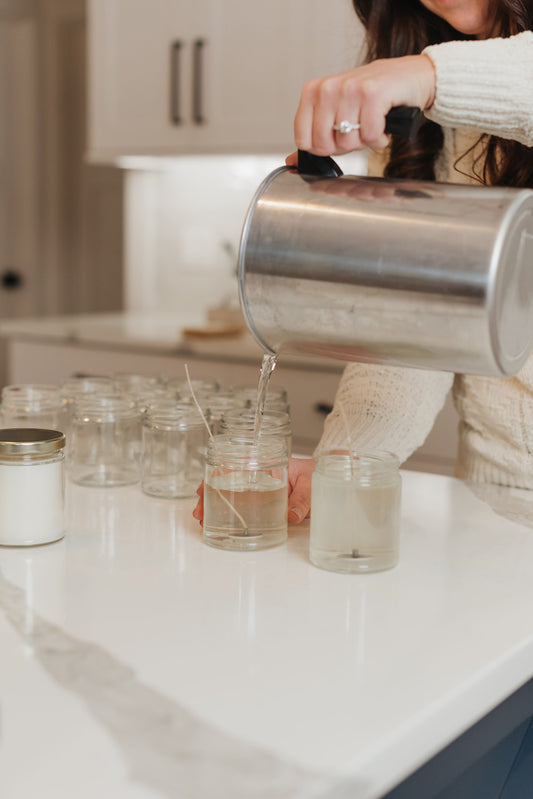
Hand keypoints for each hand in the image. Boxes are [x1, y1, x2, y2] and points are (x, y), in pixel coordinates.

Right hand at [191, 457, 315, 526]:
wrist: (323, 476)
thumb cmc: (314, 473)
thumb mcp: (310, 483)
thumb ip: (302, 499)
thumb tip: (292, 515)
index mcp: (265, 464)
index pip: (235, 466)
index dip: (216, 476)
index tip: (205, 486)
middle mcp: (256, 476)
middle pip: (225, 482)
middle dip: (208, 495)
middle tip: (199, 511)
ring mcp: (257, 489)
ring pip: (229, 494)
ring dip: (213, 505)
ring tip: (202, 519)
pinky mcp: (261, 501)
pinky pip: (240, 504)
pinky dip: (226, 511)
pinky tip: (216, 521)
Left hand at [292, 54, 435, 156]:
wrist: (409, 77)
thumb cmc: (371, 98)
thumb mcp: (336, 113)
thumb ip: (313, 137)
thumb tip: (291, 162)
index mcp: (312, 92)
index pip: (304, 141)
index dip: (324, 148)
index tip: (337, 136)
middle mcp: (328, 88)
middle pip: (326, 145)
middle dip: (346, 146)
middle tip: (359, 129)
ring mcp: (349, 89)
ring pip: (349, 142)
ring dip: (365, 141)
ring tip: (372, 123)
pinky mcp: (372, 93)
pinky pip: (370, 136)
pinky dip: (380, 138)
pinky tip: (384, 124)